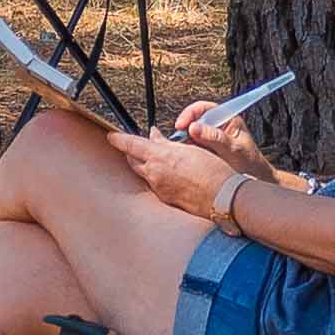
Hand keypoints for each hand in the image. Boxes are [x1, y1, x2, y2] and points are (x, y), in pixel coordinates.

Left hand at [106, 126, 241, 217]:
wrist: (223, 197)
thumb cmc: (212, 170)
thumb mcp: (189, 149)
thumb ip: (167, 143)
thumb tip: (154, 136)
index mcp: (160, 157)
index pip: (130, 145)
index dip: (118, 139)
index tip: (111, 136)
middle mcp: (154, 173)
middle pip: (133, 160)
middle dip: (132, 151)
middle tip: (137, 145)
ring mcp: (158, 188)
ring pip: (143, 172)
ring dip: (145, 164)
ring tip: (158, 158)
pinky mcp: (164, 199)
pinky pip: (154, 184)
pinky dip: (156, 176)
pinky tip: (169, 174)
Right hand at [167, 97, 266, 163]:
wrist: (256, 179)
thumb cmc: (251, 162)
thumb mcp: (234, 149)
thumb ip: (215, 138)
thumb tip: (193, 128)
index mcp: (227, 118)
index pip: (203, 109)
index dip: (189, 114)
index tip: (181, 126)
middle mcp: (216, 126)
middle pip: (193, 121)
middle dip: (184, 131)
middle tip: (178, 143)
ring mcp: (209, 138)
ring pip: (189, 136)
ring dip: (184, 143)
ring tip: (184, 153)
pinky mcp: (204, 151)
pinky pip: (190, 148)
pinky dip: (187, 153)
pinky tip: (188, 160)